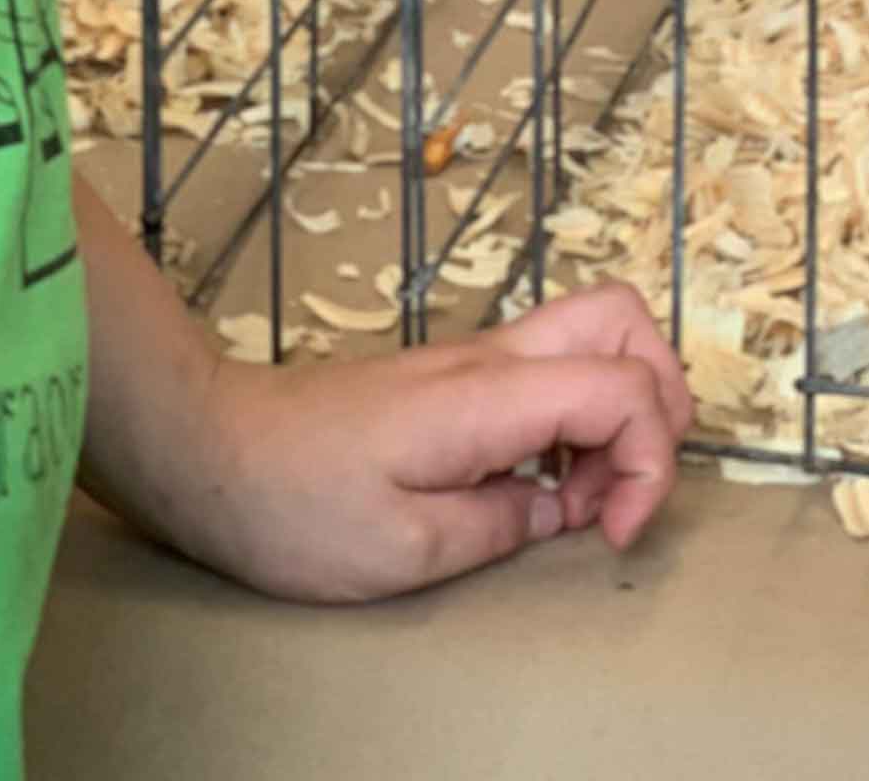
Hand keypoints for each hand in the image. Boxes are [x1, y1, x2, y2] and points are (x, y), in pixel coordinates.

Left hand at [189, 285, 692, 604]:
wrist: (211, 451)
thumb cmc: (296, 504)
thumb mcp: (404, 550)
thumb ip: (500, 526)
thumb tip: (556, 507)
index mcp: (487, 394)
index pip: (624, 386)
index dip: (647, 463)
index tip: (608, 532)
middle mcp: (490, 357)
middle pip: (624, 319)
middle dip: (657, 403)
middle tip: (615, 492)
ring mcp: (471, 359)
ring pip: (591, 333)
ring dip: (616, 410)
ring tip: (573, 497)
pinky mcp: (452, 377)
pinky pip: (549, 367)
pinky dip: (574, 416)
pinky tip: (536, 481)